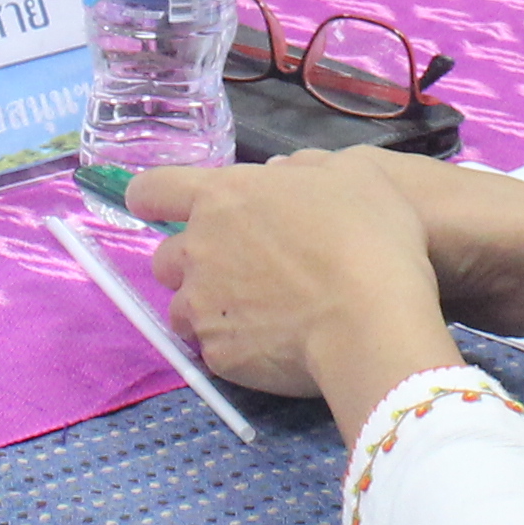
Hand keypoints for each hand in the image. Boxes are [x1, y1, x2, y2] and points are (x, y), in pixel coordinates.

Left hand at [132, 152, 459, 424]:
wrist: (372, 321)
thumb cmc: (368, 236)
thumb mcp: (354, 175)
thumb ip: (307, 167)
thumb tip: (281, 172)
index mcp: (221, 198)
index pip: (152, 190)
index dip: (152, 199)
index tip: (158, 209)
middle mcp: (198, 250)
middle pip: (164, 258)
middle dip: (190, 263)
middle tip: (236, 271)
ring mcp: (203, 307)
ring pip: (181, 310)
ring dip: (206, 309)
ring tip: (255, 317)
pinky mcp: (218, 357)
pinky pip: (213, 350)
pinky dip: (234, 348)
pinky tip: (272, 347)